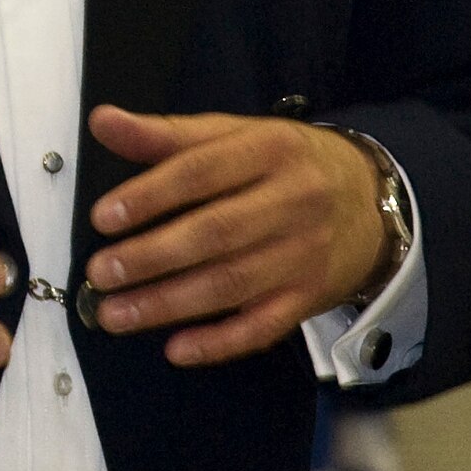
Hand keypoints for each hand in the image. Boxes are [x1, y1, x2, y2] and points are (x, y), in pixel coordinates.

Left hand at [83, 107, 387, 367]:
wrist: (369, 199)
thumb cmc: (284, 163)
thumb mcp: (234, 134)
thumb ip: (166, 133)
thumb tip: (103, 121)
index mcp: (268, 149)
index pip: (201, 172)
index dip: (150, 195)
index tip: (103, 217)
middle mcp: (291, 200)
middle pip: (215, 232)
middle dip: (152, 257)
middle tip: (101, 272)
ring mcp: (302, 254)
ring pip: (231, 284)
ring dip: (168, 304)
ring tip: (116, 313)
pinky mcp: (308, 297)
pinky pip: (262, 326)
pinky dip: (219, 342)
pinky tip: (177, 349)